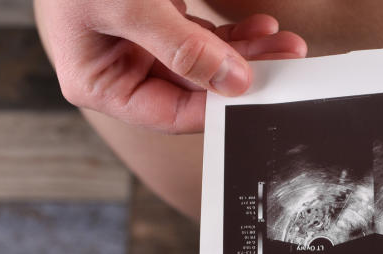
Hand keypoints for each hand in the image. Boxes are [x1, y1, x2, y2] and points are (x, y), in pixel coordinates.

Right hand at [34, 0, 305, 132]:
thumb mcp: (130, 6)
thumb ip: (181, 47)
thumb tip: (231, 81)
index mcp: (98, 83)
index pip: (169, 114)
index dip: (215, 105)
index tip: (255, 91)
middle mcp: (118, 70)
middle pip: (193, 89)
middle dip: (242, 74)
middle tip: (285, 64)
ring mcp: (138, 46)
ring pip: (204, 63)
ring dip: (245, 54)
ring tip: (285, 45)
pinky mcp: (156, 21)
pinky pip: (201, 38)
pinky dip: (232, 35)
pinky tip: (261, 29)